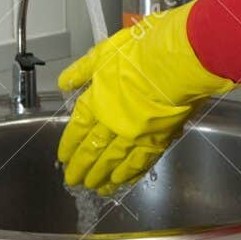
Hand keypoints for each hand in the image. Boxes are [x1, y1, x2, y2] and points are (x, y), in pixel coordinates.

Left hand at [55, 0, 235, 191]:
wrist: (178, 62)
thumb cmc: (142, 51)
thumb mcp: (104, 53)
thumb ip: (82, 70)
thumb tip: (64, 83)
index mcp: (97, 101)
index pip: (78, 128)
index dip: (69, 145)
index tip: (63, 157)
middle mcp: (112, 122)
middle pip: (92, 149)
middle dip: (81, 167)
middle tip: (72, 180)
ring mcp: (135, 134)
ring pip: (113, 161)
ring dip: (101, 176)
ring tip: (93, 188)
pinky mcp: (158, 140)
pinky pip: (139, 163)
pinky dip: (128, 174)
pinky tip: (120, 183)